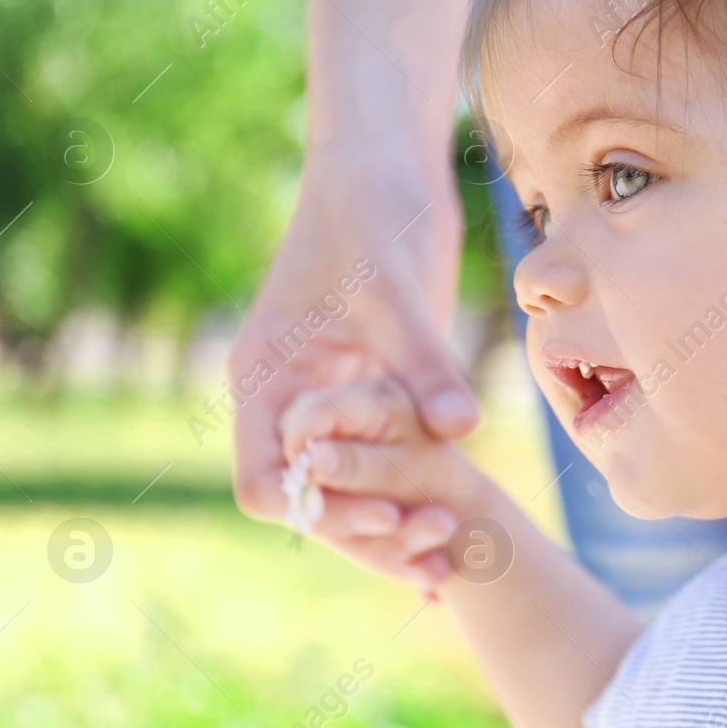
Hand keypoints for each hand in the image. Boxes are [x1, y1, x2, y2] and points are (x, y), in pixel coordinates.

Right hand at [229, 139, 481, 525]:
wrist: (387, 169)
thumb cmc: (372, 215)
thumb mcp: (397, 290)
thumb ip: (426, 362)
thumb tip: (461, 431)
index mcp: (266, 380)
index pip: (265, 482)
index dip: (319, 511)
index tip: (386, 516)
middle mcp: (290, 400)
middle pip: (310, 502)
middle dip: (365, 532)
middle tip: (433, 551)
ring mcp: (329, 401)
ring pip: (346, 489)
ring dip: (389, 524)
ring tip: (447, 558)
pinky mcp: (370, 392)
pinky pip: (381, 460)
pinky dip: (409, 494)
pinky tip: (454, 530)